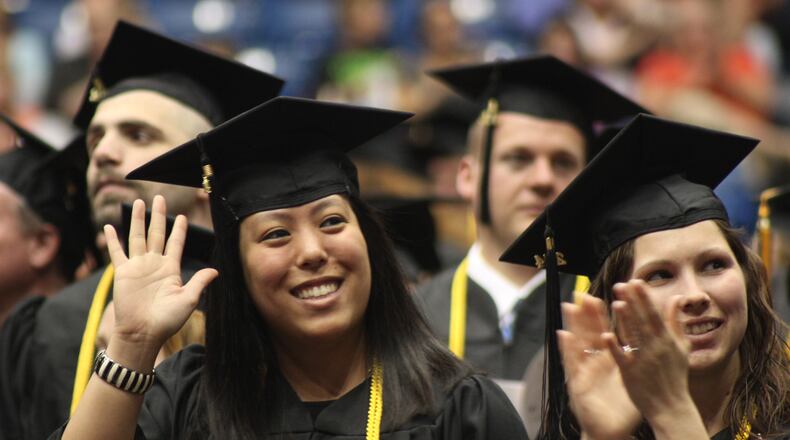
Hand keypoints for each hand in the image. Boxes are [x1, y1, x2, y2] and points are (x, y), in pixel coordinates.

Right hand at [104, 196, 217, 351]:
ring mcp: (138, 267)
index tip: (183, 216)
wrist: (142, 333)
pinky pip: (117, 252)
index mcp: (171, 269)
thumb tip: (215, 271)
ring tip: (139, 202)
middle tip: (160, 197)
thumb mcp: (188, 299)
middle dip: (159, 216)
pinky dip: (112, 240)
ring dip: (138, 220)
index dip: (179, 230)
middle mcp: (154, 264)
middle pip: (157, 233)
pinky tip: (109, 227)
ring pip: (138, 237)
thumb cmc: (167, 320)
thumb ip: (199, 282)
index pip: (176, 243)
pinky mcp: (123, 273)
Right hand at [558, 295, 640, 439]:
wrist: (610, 430)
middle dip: (585, 314)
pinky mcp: (578, 384)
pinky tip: (564, 335)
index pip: (602, 332)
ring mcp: (583, 372)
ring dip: (573, 325)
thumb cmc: (620, 408)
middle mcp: (593, 363)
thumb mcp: (631, 379)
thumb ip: (635, 358)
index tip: (599, 297)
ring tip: (570, 306)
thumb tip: (646, 339)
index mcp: (607, 360)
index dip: (601, 314)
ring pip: (577, 344)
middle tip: (582, 293)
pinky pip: (572, 364)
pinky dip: (567, 350)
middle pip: (587, 333)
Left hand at [605, 280, 693, 421]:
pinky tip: (606, 335)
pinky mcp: (631, 373)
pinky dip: (615, 347)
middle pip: (643, 321)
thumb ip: (675, 321)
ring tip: (617, 303)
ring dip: (625, 320)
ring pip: (633, 337)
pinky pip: (622, 358)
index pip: (655, 314)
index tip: (636, 281)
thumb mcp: (681, 347)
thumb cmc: (675, 375)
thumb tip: (676, 298)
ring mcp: (644, 360)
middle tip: (621, 284)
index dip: (645, 297)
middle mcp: (656, 348)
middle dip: (633, 302)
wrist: (671, 406)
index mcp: (667, 340)